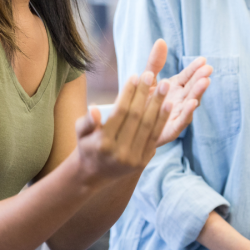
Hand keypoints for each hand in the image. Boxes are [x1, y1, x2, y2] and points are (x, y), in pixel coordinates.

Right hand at [73, 70, 171, 184]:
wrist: (95, 175)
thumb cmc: (87, 146)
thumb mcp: (80, 133)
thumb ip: (87, 121)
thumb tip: (94, 109)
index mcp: (103, 143)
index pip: (119, 112)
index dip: (128, 93)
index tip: (135, 76)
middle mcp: (119, 152)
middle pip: (136, 117)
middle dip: (144, 93)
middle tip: (151, 74)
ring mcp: (133, 158)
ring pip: (149, 126)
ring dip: (158, 104)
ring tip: (165, 85)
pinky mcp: (143, 161)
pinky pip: (155, 136)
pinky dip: (163, 120)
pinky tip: (169, 104)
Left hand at [143, 39, 212, 145]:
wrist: (126, 126)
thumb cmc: (139, 101)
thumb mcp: (147, 79)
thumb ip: (155, 62)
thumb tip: (161, 41)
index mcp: (174, 88)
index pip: (187, 76)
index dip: (194, 69)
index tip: (203, 60)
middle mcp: (178, 101)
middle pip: (192, 88)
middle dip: (200, 79)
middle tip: (208, 69)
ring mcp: (176, 115)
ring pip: (190, 104)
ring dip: (198, 93)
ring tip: (205, 82)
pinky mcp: (170, 130)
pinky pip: (181, 121)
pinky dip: (187, 112)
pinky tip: (192, 103)